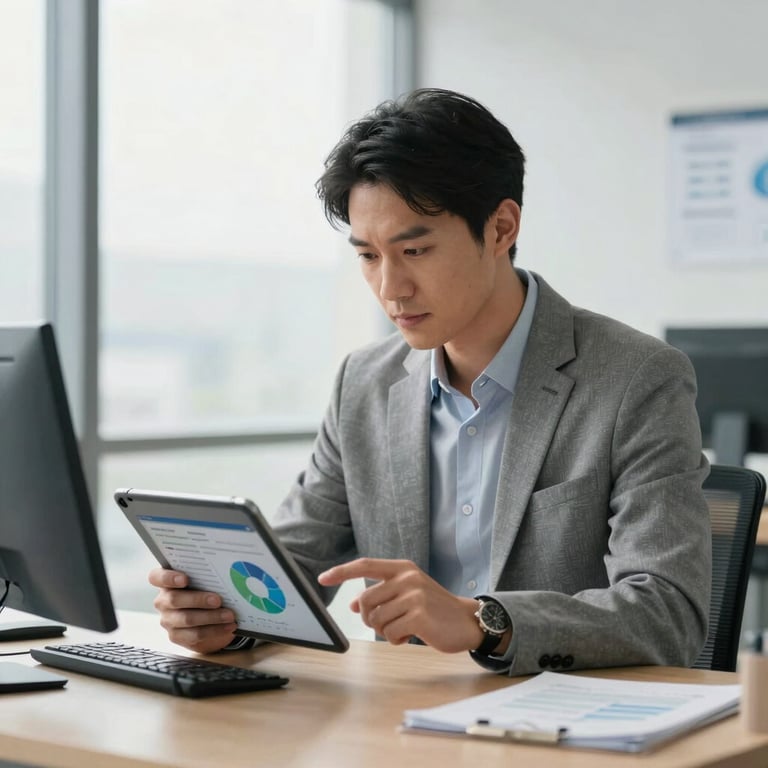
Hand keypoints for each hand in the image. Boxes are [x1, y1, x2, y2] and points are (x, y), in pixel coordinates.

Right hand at [148, 568, 237, 653]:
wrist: (204, 613)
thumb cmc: (203, 589)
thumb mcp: (202, 580)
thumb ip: (205, 576)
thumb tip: (225, 574)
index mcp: (165, 582)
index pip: (156, 577)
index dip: (168, 578)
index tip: (184, 579)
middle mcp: (163, 601)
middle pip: (174, 599)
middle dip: (198, 600)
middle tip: (217, 600)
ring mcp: (168, 620)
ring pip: (187, 619)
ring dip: (211, 617)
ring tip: (229, 615)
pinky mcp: (176, 636)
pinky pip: (195, 635)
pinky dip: (215, 630)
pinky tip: (228, 626)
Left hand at [318, 558, 483, 652]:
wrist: (466, 621)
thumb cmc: (433, 608)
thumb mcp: (407, 594)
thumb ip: (382, 595)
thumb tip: (352, 605)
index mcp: (402, 568)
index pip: (364, 565)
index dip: (341, 572)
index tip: (322, 578)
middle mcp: (407, 577)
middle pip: (364, 601)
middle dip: (369, 618)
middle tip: (388, 623)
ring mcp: (413, 595)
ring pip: (375, 619)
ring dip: (385, 631)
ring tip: (403, 628)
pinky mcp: (419, 615)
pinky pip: (389, 633)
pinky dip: (395, 640)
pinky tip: (410, 635)